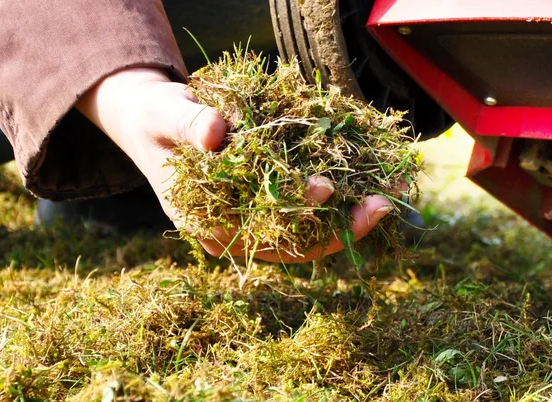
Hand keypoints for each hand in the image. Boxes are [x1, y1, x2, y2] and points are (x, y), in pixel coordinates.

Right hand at [74, 67, 393, 262]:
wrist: (157, 121)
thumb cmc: (157, 120)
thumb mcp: (165, 116)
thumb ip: (189, 125)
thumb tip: (215, 133)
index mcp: (210, 227)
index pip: (260, 234)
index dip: (296, 217)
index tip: (326, 187)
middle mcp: (241, 234)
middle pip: (299, 244)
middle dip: (345, 227)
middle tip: (382, 202)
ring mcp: (262, 221)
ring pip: (316, 232)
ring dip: (357, 216)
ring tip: (394, 193)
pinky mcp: (278, 202)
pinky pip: (318, 209)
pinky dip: (350, 197)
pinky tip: (381, 180)